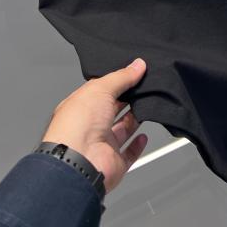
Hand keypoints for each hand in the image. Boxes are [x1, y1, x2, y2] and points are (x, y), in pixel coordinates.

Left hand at [41, 58, 147, 192]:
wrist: (79, 162)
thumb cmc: (78, 125)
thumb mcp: (101, 88)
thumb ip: (122, 77)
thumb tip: (138, 65)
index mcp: (81, 107)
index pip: (101, 92)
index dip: (117, 83)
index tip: (134, 74)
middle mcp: (90, 126)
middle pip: (113, 110)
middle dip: (128, 99)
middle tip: (144, 88)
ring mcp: (102, 145)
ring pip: (122, 130)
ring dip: (135, 119)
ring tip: (148, 105)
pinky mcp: (114, 162)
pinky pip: (128, 153)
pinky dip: (137, 145)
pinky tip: (143, 136)